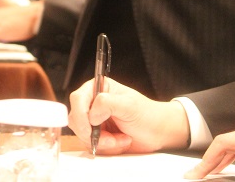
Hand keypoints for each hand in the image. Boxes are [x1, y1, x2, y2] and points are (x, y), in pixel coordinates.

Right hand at [68, 77, 189, 154]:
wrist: (157, 132)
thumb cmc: (147, 114)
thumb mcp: (129, 105)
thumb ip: (108, 103)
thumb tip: (92, 113)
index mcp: (99, 88)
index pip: (78, 99)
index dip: (81, 114)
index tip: (90, 127)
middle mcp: (94, 103)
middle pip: (76, 119)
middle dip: (94, 133)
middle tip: (111, 137)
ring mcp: (95, 120)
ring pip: (82, 135)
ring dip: (103, 141)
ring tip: (121, 138)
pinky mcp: (98, 135)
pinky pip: (91, 145)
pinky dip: (106, 147)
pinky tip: (120, 141)